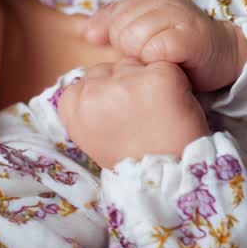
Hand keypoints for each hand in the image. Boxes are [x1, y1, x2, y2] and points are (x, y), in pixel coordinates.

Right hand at [57, 59, 209, 168]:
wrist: (162, 181)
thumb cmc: (128, 159)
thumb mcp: (89, 134)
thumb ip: (86, 105)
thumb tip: (92, 81)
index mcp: (72, 102)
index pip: (89, 77)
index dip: (107, 94)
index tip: (118, 117)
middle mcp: (94, 88)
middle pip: (113, 67)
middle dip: (127, 85)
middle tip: (141, 116)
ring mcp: (128, 81)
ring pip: (138, 66)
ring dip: (149, 83)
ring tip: (157, 114)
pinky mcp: (160, 77)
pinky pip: (166, 69)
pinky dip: (174, 85)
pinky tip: (173, 108)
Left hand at [84, 0, 246, 92]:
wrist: (224, 55)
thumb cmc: (180, 47)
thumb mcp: (144, 32)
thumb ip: (115, 26)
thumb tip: (88, 33)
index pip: (111, 19)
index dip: (120, 41)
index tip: (140, 49)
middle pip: (119, 31)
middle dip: (131, 51)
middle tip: (154, 56)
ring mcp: (176, 14)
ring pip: (133, 40)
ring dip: (144, 58)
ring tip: (162, 60)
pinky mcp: (188, 35)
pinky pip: (153, 51)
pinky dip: (158, 63)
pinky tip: (172, 63)